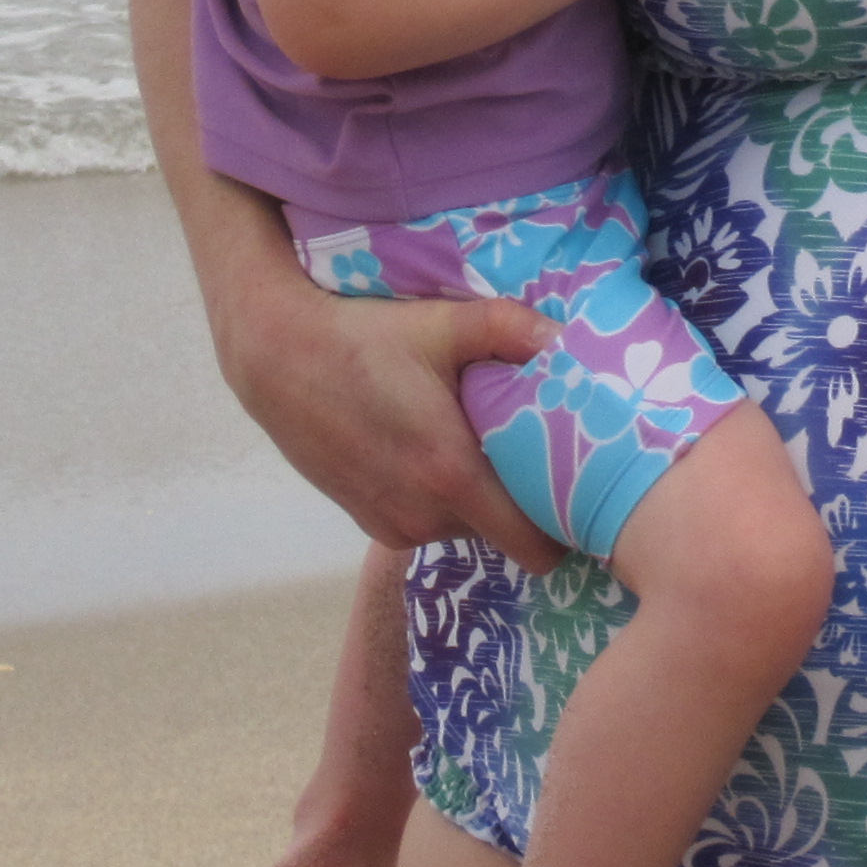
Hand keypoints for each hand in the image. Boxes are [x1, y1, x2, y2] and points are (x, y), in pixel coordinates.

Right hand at [220, 268, 567, 573]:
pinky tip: (441, 450)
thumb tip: (571, 337)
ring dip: (483, 498)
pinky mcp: (370, 522)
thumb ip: (512, 329)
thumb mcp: (443, 322)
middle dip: (528, 503)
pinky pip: (431, 523)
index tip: (587, 493)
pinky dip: (446, 499)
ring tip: (486, 443)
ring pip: (468, 528)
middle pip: (506, 534)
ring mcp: (393, 524)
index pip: (533, 544)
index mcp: (451, 476)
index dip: (567, 525)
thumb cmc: (364, 338)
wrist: (278, 359)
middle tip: (543, 452)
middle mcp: (424, 515)